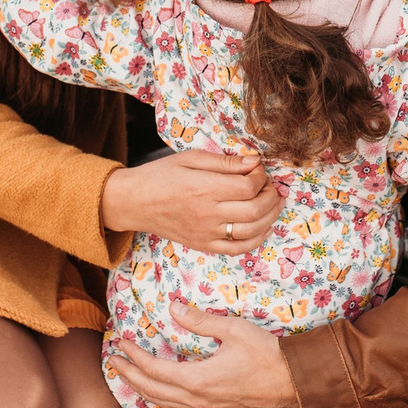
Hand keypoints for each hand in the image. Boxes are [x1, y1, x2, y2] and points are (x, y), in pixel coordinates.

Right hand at [101, 149, 279, 255]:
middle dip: (270, 195)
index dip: (260, 175)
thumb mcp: (190, 158)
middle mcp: (207, 213)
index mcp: (203, 188)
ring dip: (270, 216)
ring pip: (251, 231)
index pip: (248, 185)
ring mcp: (206, 233)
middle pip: (255, 209)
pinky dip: (256, 239)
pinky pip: (238, 248)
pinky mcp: (204, 245)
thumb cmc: (161, 175)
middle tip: (268, 185)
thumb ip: (224, 161)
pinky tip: (263, 226)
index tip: (257, 168)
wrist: (134, 202)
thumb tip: (254, 162)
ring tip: (273, 203)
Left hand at [110, 305, 307, 407]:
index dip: (133, 356)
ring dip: (143, 390)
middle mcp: (199, 401)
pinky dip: (164, 399)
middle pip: (152, 392)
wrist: (298, 385)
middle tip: (113, 363)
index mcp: (198, 381)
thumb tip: (174, 308)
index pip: (154, 370)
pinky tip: (164, 392)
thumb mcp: (234, 330)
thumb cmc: (269, 356)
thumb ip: (200, 321)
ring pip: (165, 404)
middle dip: (129, 377)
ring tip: (130, 378)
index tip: (120, 343)